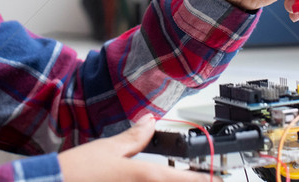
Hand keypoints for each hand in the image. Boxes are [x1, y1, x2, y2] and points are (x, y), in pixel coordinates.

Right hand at [58, 114, 217, 181]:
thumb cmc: (78, 171)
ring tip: (175, 177)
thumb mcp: (109, 148)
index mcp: (147, 177)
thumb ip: (135, 137)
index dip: (207, 179)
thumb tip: (150, 121)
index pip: (188, 180)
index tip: (220, 178)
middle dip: (191, 181)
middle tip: (200, 176)